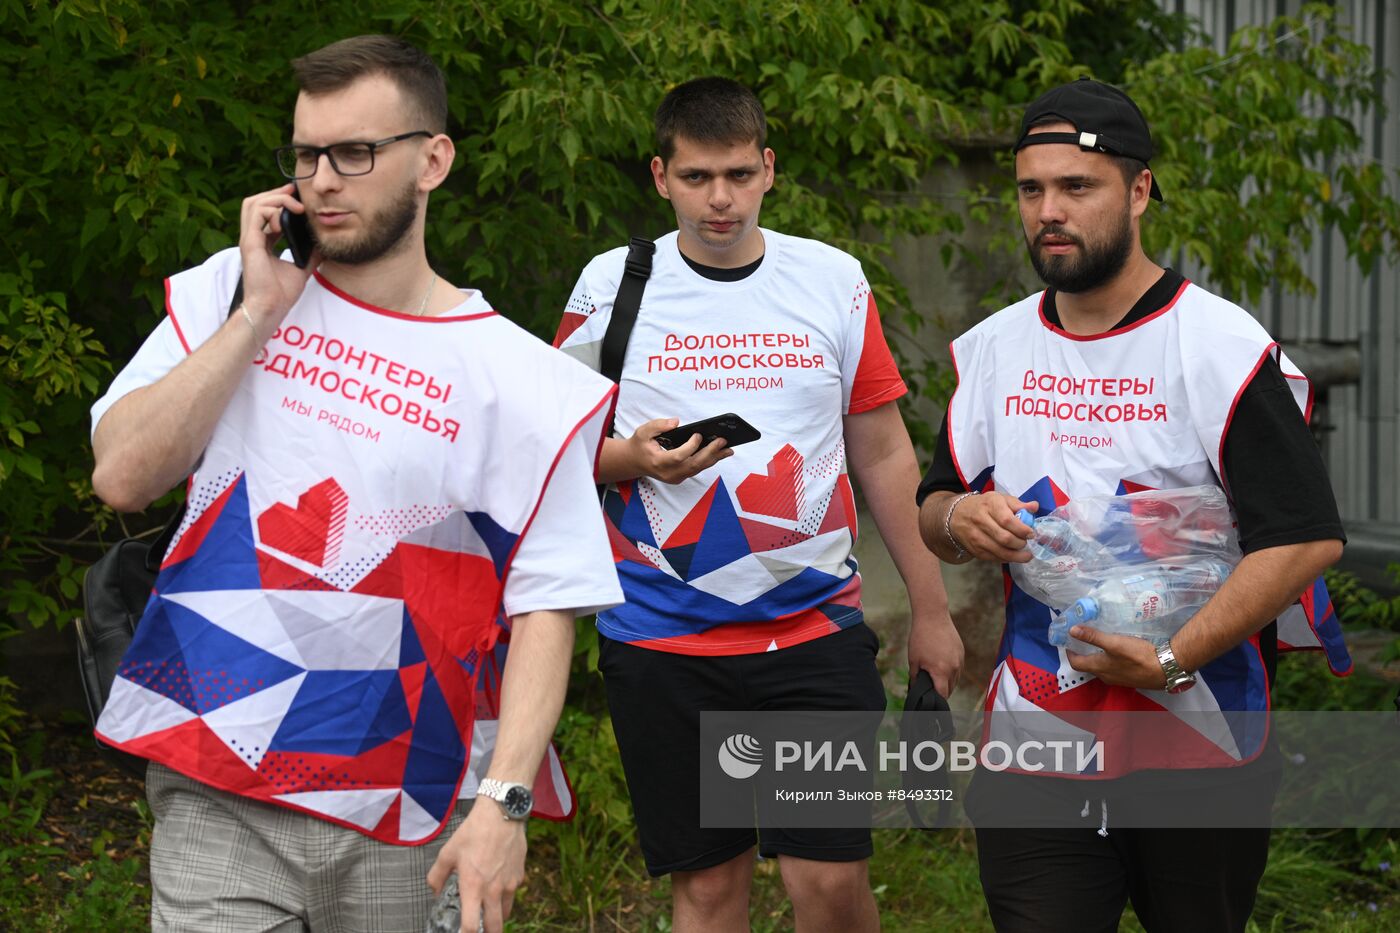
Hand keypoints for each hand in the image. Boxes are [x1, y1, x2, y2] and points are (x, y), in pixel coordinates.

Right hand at [237, 183, 318, 337]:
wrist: (271, 307)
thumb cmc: (281, 293)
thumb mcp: (301, 268)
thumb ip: (310, 255)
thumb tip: (323, 245)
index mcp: (262, 242)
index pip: (265, 213)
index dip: (280, 201)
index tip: (297, 197)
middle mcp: (253, 237)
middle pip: (255, 202)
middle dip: (275, 193)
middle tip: (294, 190)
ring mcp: (249, 239)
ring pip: (252, 203)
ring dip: (274, 198)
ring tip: (294, 206)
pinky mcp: (250, 243)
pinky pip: (256, 214)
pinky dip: (271, 210)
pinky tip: (286, 218)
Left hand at [427, 800, 525, 932]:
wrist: (502, 813)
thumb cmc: (474, 831)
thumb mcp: (447, 852)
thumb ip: (436, 876)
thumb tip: (435, 891)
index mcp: (473, 886)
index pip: (471, 926)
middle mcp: (493, 890)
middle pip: (494, 928)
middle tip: (479, 930)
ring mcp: (510, 884)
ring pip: (505, 913)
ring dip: (496, 917)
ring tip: (487, 910)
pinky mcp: (520, 875)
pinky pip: (512, 894)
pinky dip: (505, 896)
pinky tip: (497, 884)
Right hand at [627, 417, 732, 483]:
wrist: (634, 462)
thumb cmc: (640, 445)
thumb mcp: (643, 431)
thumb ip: (658, 425)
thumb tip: (676, 422)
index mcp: (658, 462)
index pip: (679, 457)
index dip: (691, 447)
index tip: (698, 434)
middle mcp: (668, 473)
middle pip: (693, 465)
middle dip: (710, 452)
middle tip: (723, 441)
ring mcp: (675, 477)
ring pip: (698, 468)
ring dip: (714, 458)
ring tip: (729, 449)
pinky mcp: (680, 477)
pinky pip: (697, 469)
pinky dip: (709, 460)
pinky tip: (720, 453)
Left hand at [907, 611, 962, 697]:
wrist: (933, 617)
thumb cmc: (920, 638)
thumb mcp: (914, 660)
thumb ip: (916, 677)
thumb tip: (916, 689)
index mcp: (941, 671)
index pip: (943, 694)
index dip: (937, 700)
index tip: (931, 702)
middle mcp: (954, 668)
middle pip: (950, 689)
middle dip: (941, 692)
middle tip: (931, 691)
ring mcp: (960, 660)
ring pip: (956, 679)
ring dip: (948, 682)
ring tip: (936, 679)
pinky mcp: (962, 653)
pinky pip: (958, 669)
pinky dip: (952, 672)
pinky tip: (942, 667)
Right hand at [949, 493, 1038, 562]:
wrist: (956, 515)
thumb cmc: (984, 506)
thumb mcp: (999, 499)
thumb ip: (1018, 504)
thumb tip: (1034, 507)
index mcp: (990, 504)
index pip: (1007, 520)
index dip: (1022, 529)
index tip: (1031, 533)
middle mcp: (980, 520)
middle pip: (1005, 538)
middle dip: (1020, 543)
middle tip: (1026, 542)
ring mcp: (976, 537)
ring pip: (1000, 551)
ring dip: (1016, 555)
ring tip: (1025, 554)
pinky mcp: (974, 549)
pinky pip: (994, 558)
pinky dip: (1006, 559)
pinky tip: (1012, 555)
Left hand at [1065, 627, 1168, 689]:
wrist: (1165, 669)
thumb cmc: (1137, 656)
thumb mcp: (1114, 642)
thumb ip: (1093, 637)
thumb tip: (1071, 630)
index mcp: (1099, 668)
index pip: (1076, 663)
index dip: (1070, 653)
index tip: (1068, 642)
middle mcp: (1106, 676)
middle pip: (1088, 666)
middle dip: (1082, 654)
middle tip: (1082, 640)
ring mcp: (1118, 679)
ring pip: (1101, 668)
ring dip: (1096, 657)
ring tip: (1097, 643)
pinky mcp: (1129, 678)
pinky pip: (1113, 669)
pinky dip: (1108, 660)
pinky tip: (1116, 652)